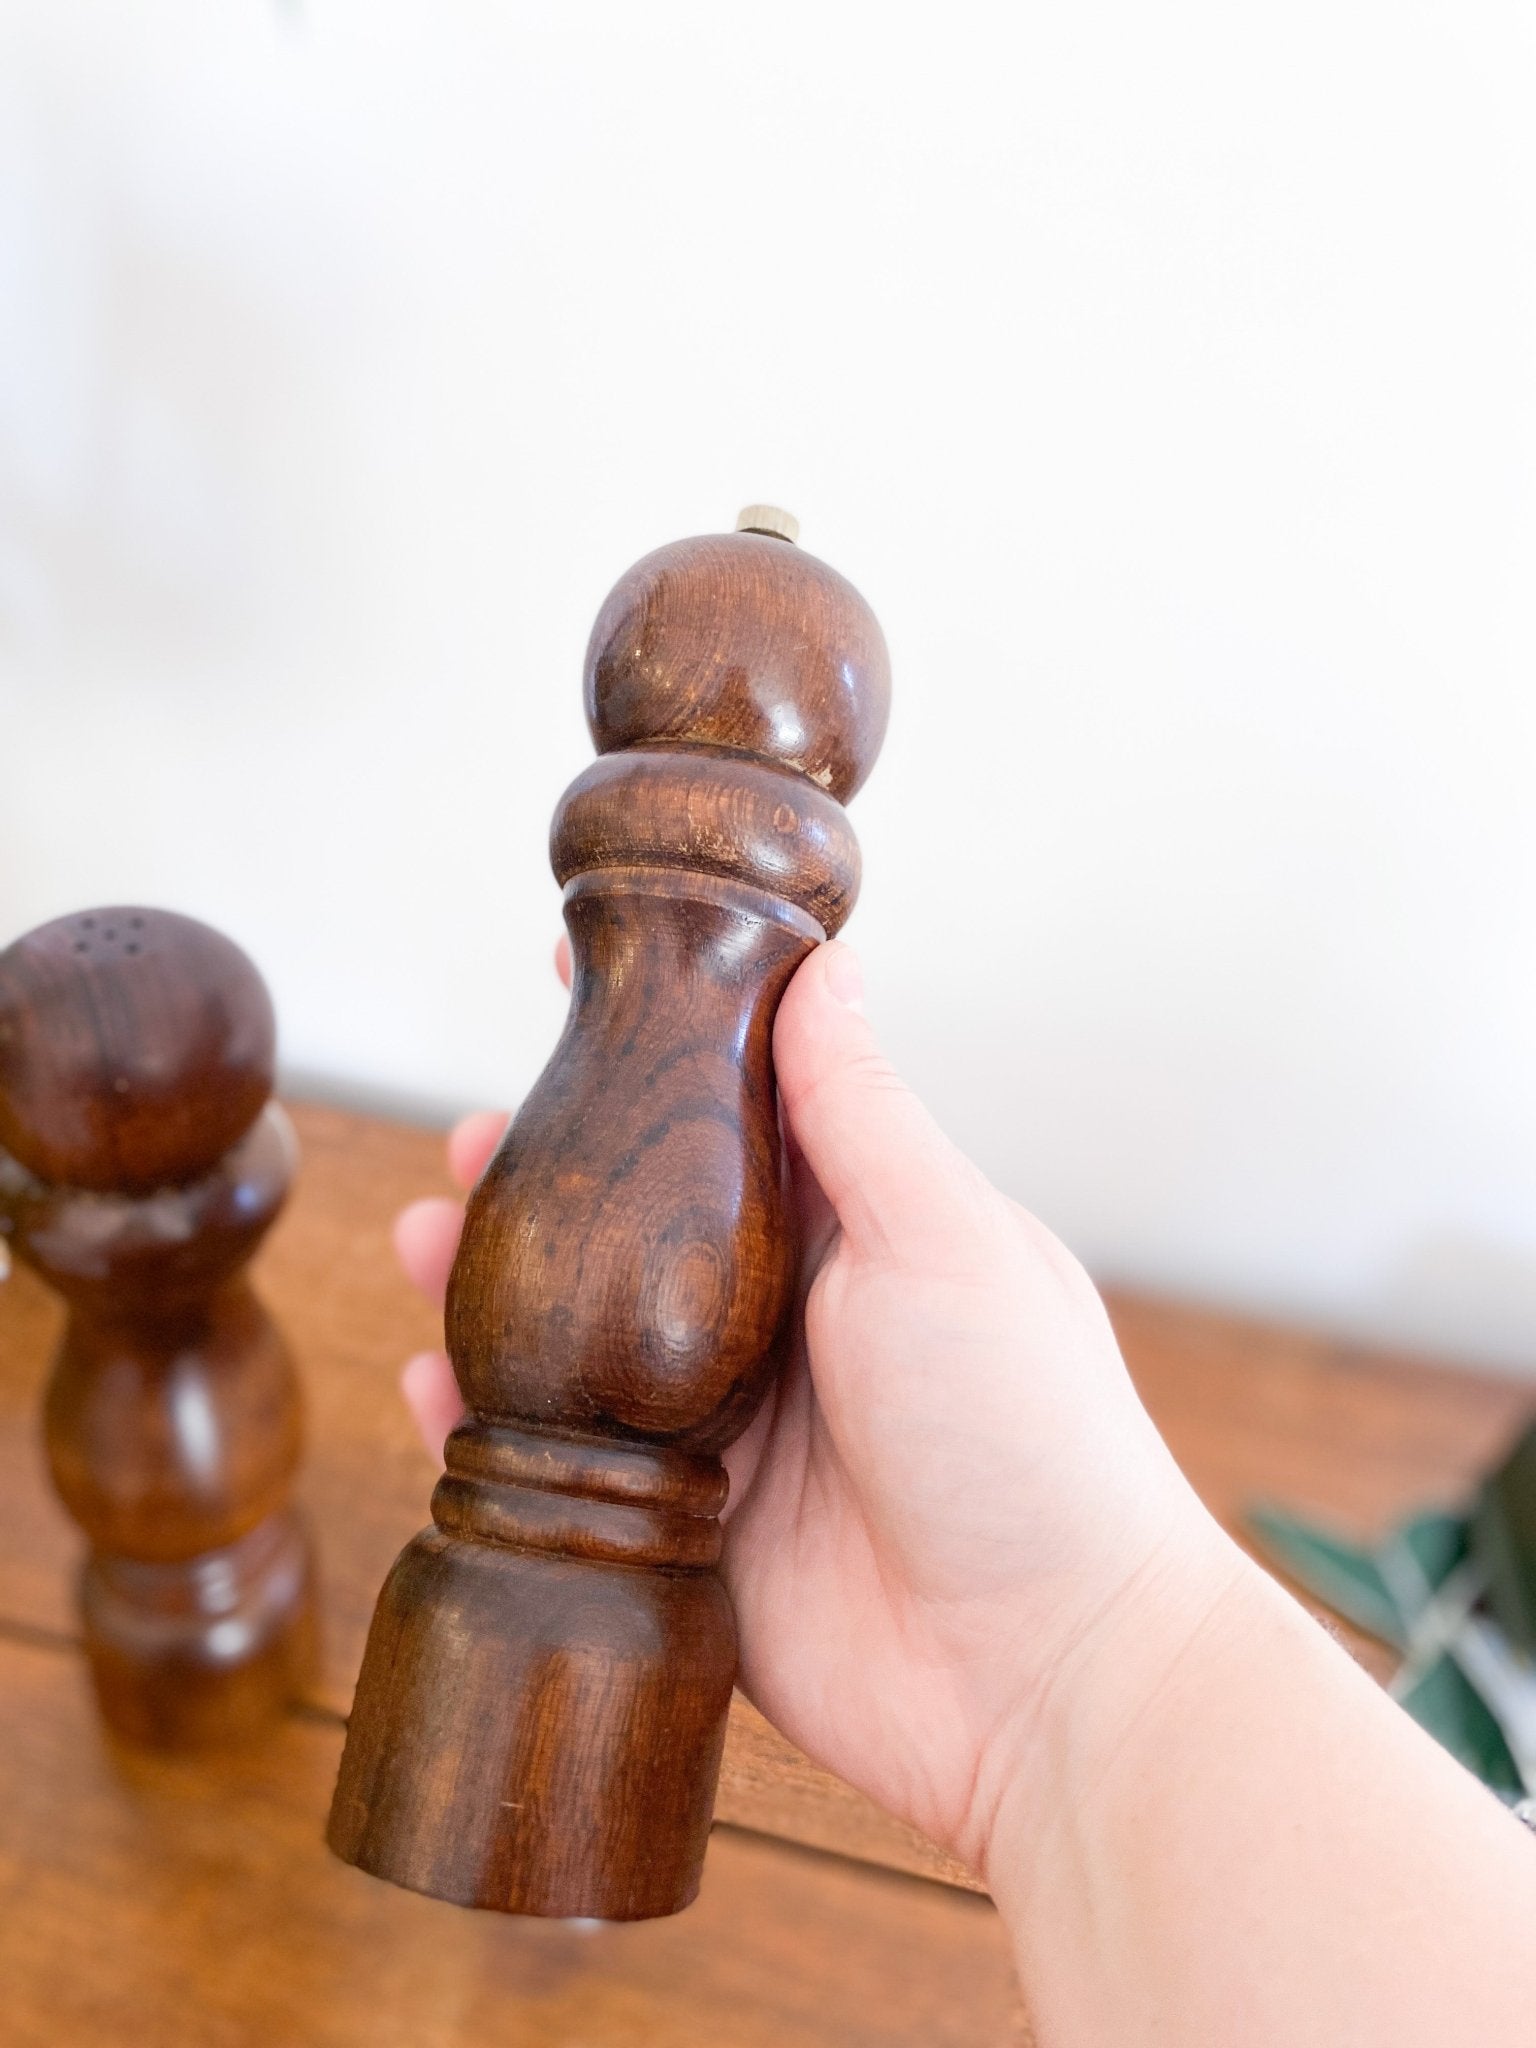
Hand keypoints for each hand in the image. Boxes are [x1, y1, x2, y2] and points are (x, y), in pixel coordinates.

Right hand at [394, 935, 1235, 1872]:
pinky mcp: (684, 1531)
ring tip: (426, 1240)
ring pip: (583, 1337)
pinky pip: (566, 1464)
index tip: (573, 978)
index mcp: (856, 1233)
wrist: (1046, 1679)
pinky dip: (491, 1423)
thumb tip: (822, 966)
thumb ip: (861, 1114)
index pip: (737, 1110)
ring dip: (496, 1287)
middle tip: (473, 1140)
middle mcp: (785, 1319)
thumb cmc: (1029, 1438)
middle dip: (547, 1173)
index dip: (656, 1044)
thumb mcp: (943, 1241)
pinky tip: (433, 1386)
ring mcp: (731, 1428)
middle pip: (636, 1224)